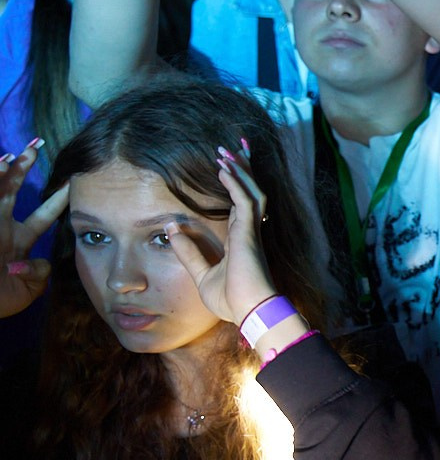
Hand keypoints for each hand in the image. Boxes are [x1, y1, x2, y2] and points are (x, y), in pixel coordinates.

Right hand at [0, 143, 67, 319]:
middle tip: (35, 146)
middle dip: (22, 168)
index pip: (42, 215)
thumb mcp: (26, 291)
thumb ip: (41, 274)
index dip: (58, 200)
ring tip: (14, 154)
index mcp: (16, 240)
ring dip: (2, 171)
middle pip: (11, 190)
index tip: (74, 183)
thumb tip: (44, 262)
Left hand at [165, 143, 280, 326]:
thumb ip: (187, 252)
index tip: (228, 165)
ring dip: (238, 170)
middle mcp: (248, 230)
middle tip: (234, 147)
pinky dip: (235, 183)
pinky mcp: (248, 233)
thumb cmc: (231, 299)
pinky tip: (224, 169)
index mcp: (241, 239)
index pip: (241, 203)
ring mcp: (250, 230)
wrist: (248, 312)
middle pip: (250, 191)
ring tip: (226, 152)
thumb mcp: (201, 274)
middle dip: (243, 168)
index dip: (238, 183)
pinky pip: (244, 200)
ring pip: (250, 191)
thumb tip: (170, 229)